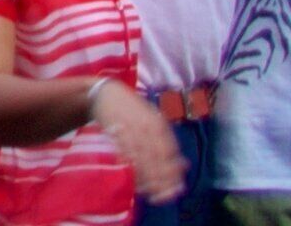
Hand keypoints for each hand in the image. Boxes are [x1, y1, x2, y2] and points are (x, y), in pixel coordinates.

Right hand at [90, 82, 185, 201]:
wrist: (106, 93)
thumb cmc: (133, 109)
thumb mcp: (155, 121)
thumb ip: (168, 142)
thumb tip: (184, 165)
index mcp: (159, 124)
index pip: (170, 152)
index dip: (174, 172)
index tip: (177, 190)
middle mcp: (146, 126)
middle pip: (157, 157)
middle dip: (161, 179)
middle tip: (164, 197)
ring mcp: (130, 128)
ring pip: (141, 157)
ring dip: (146, 177)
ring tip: (150, 193)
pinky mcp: (114, 131)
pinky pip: (123, 152)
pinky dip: (129, 166)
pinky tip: (133, 179)